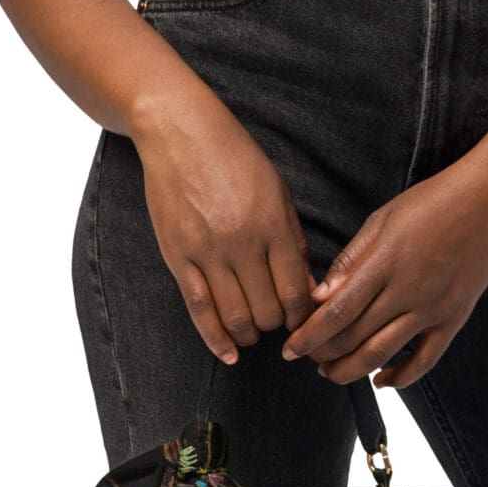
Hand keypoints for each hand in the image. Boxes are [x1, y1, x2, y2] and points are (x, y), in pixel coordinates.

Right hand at [132, 94, 317, 364]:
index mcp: (274, 227)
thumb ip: (292, 241)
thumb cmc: (235, 159)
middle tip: (278, 326)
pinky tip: (228, 354)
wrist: (180, 132)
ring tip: (254, 335)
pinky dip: (216, 339)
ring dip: (250, 335)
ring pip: (236, 316)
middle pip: (268, 311)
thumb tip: (308, 288)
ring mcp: (208, 252)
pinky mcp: (178, 256)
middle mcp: (243, 243)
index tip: (305, 324)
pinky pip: (199, 309)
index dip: (304, 317)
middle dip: (278, 327)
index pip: (296, 291)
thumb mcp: (278, 193)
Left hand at [280, 162, 487, 388]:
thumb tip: (320, 297)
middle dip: (324, 354)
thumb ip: (350, 261)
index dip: (309, 336)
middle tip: (308, 357)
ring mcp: (432, 308)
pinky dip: (401, 378)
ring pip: (383, 354)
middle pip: (354, 338)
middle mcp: (407, 290)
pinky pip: (425, 360)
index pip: (336, 312)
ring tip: (332, 373)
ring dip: (351, 370)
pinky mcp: (454, 318)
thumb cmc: (432, 203)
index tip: (290, 349)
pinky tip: (381, 381)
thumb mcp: (382, 220)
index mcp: (384, 262)